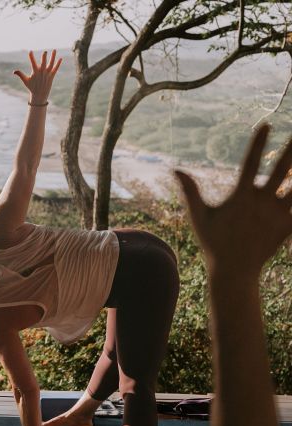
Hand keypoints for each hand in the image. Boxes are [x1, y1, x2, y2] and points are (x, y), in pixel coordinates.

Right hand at [13, 50, 61, 104]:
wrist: (40, 95)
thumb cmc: (32, 87)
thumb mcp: (26, 81)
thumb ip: (20, 75)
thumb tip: (14, 72)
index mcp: (35, 72)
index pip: (33, 63)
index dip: (31, 57)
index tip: (30, 51)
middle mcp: (42, 72)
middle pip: (43, 63)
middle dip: (44, 58)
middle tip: (45, 52)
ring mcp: (47, 74)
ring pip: (51, 64)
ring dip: (53, 57)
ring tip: (54, 50)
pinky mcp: (51, 76)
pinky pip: (55, 69)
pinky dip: (58, 64)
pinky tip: (60, 58)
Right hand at [175, 124, 291, 276]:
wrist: (234, 272)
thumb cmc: (213, 242)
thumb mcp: (199, 216)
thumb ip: (190, 191)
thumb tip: (175, 169)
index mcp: (241, 198)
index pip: (251, 163)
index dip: (258, 142)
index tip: (267, 124)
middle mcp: (262, 204)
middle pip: (282, 170)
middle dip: (291, 151)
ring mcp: (277, 216)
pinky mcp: (287, 227)